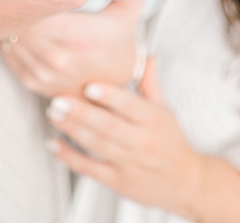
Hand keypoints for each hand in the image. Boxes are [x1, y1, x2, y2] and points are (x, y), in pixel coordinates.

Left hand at [1, 0, 141, 96]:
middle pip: (18, 20)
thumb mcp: (127, 10)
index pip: (35, 7)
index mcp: (77, 37)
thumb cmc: (119, 42)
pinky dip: (7, 38)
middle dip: (14, 1)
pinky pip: (7, 54)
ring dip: (8, 19)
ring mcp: (43, 73)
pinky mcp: (32, 82)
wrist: (118, 87)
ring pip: (9, 36)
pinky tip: (12, 23)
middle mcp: (58, 58)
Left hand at [46, 60, 220, 217]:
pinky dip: (70, 158)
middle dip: (81, 113)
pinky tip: (53, 144)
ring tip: (53, 114)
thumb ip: (150, 84)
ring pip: (97, 145)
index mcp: (154, 121)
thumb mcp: (165, 111)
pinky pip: (91, 169)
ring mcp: (130, 163)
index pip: (131, 106)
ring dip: (71, 129)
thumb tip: (145, 55)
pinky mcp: (118, 181)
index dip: (110, 96)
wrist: (186, 183)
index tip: (90, 86)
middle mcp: (142, 142)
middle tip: (58, 99)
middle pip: (109, 126)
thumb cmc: (171, 142)